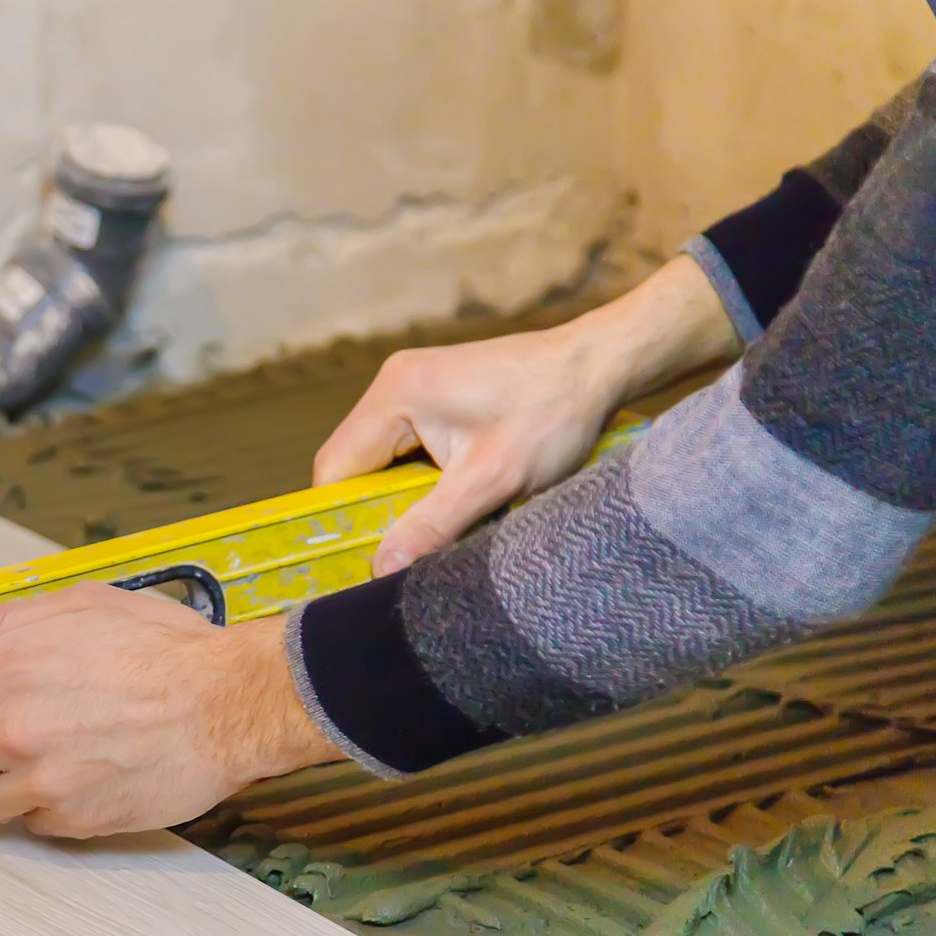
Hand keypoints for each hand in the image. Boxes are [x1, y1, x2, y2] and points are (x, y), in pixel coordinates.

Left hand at [0, 584, 338, 837]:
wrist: (230, 703)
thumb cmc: (162, 649)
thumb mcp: (76, 607)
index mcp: (3, 671)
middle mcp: (13, 730)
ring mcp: (43, 780)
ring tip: (56, 746)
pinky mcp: (74, 819)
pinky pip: (32, 822)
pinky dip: (45, 803)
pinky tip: (88, 769)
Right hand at [314, 254, 738, 575]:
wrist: (599, 365)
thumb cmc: (551, 412)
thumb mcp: (491, 480)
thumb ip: (431, 526)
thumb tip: (381, 570)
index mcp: (395, 394)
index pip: (336, 468)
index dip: (343, 519)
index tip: (364, 559)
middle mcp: (395, 383)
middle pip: (355, 465)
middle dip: (377, 510)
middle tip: (408, 550)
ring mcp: (415, 386)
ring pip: (383, 460)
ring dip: (404, 497)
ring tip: (440, 523)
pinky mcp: (438, 396)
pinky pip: (409, 449)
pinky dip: (424, 481)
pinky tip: (456, 498)